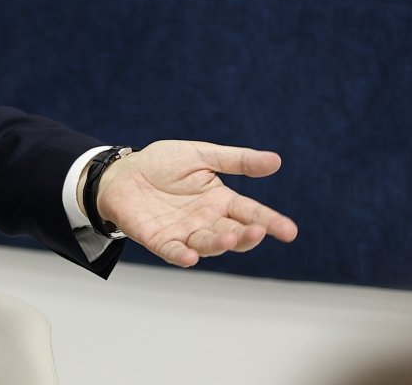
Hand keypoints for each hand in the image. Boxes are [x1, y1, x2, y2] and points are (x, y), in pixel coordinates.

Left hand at [93, 140, 298, 266]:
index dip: (270, 222)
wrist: (121, 171)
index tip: (289, 231)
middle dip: (246, 235)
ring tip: (230, 238)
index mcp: (220, 200)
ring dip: (219, 244)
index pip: (251, 213)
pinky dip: (182, 256)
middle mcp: (206, 221)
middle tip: (258, 231)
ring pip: (207, 244)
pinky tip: (191, 256)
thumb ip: (235, 160)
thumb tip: (275, 160)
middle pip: (232, 233)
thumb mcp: (200, 155)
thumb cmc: (161, 164)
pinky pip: (172, 251)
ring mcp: (183, 232)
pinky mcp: (158, 239)